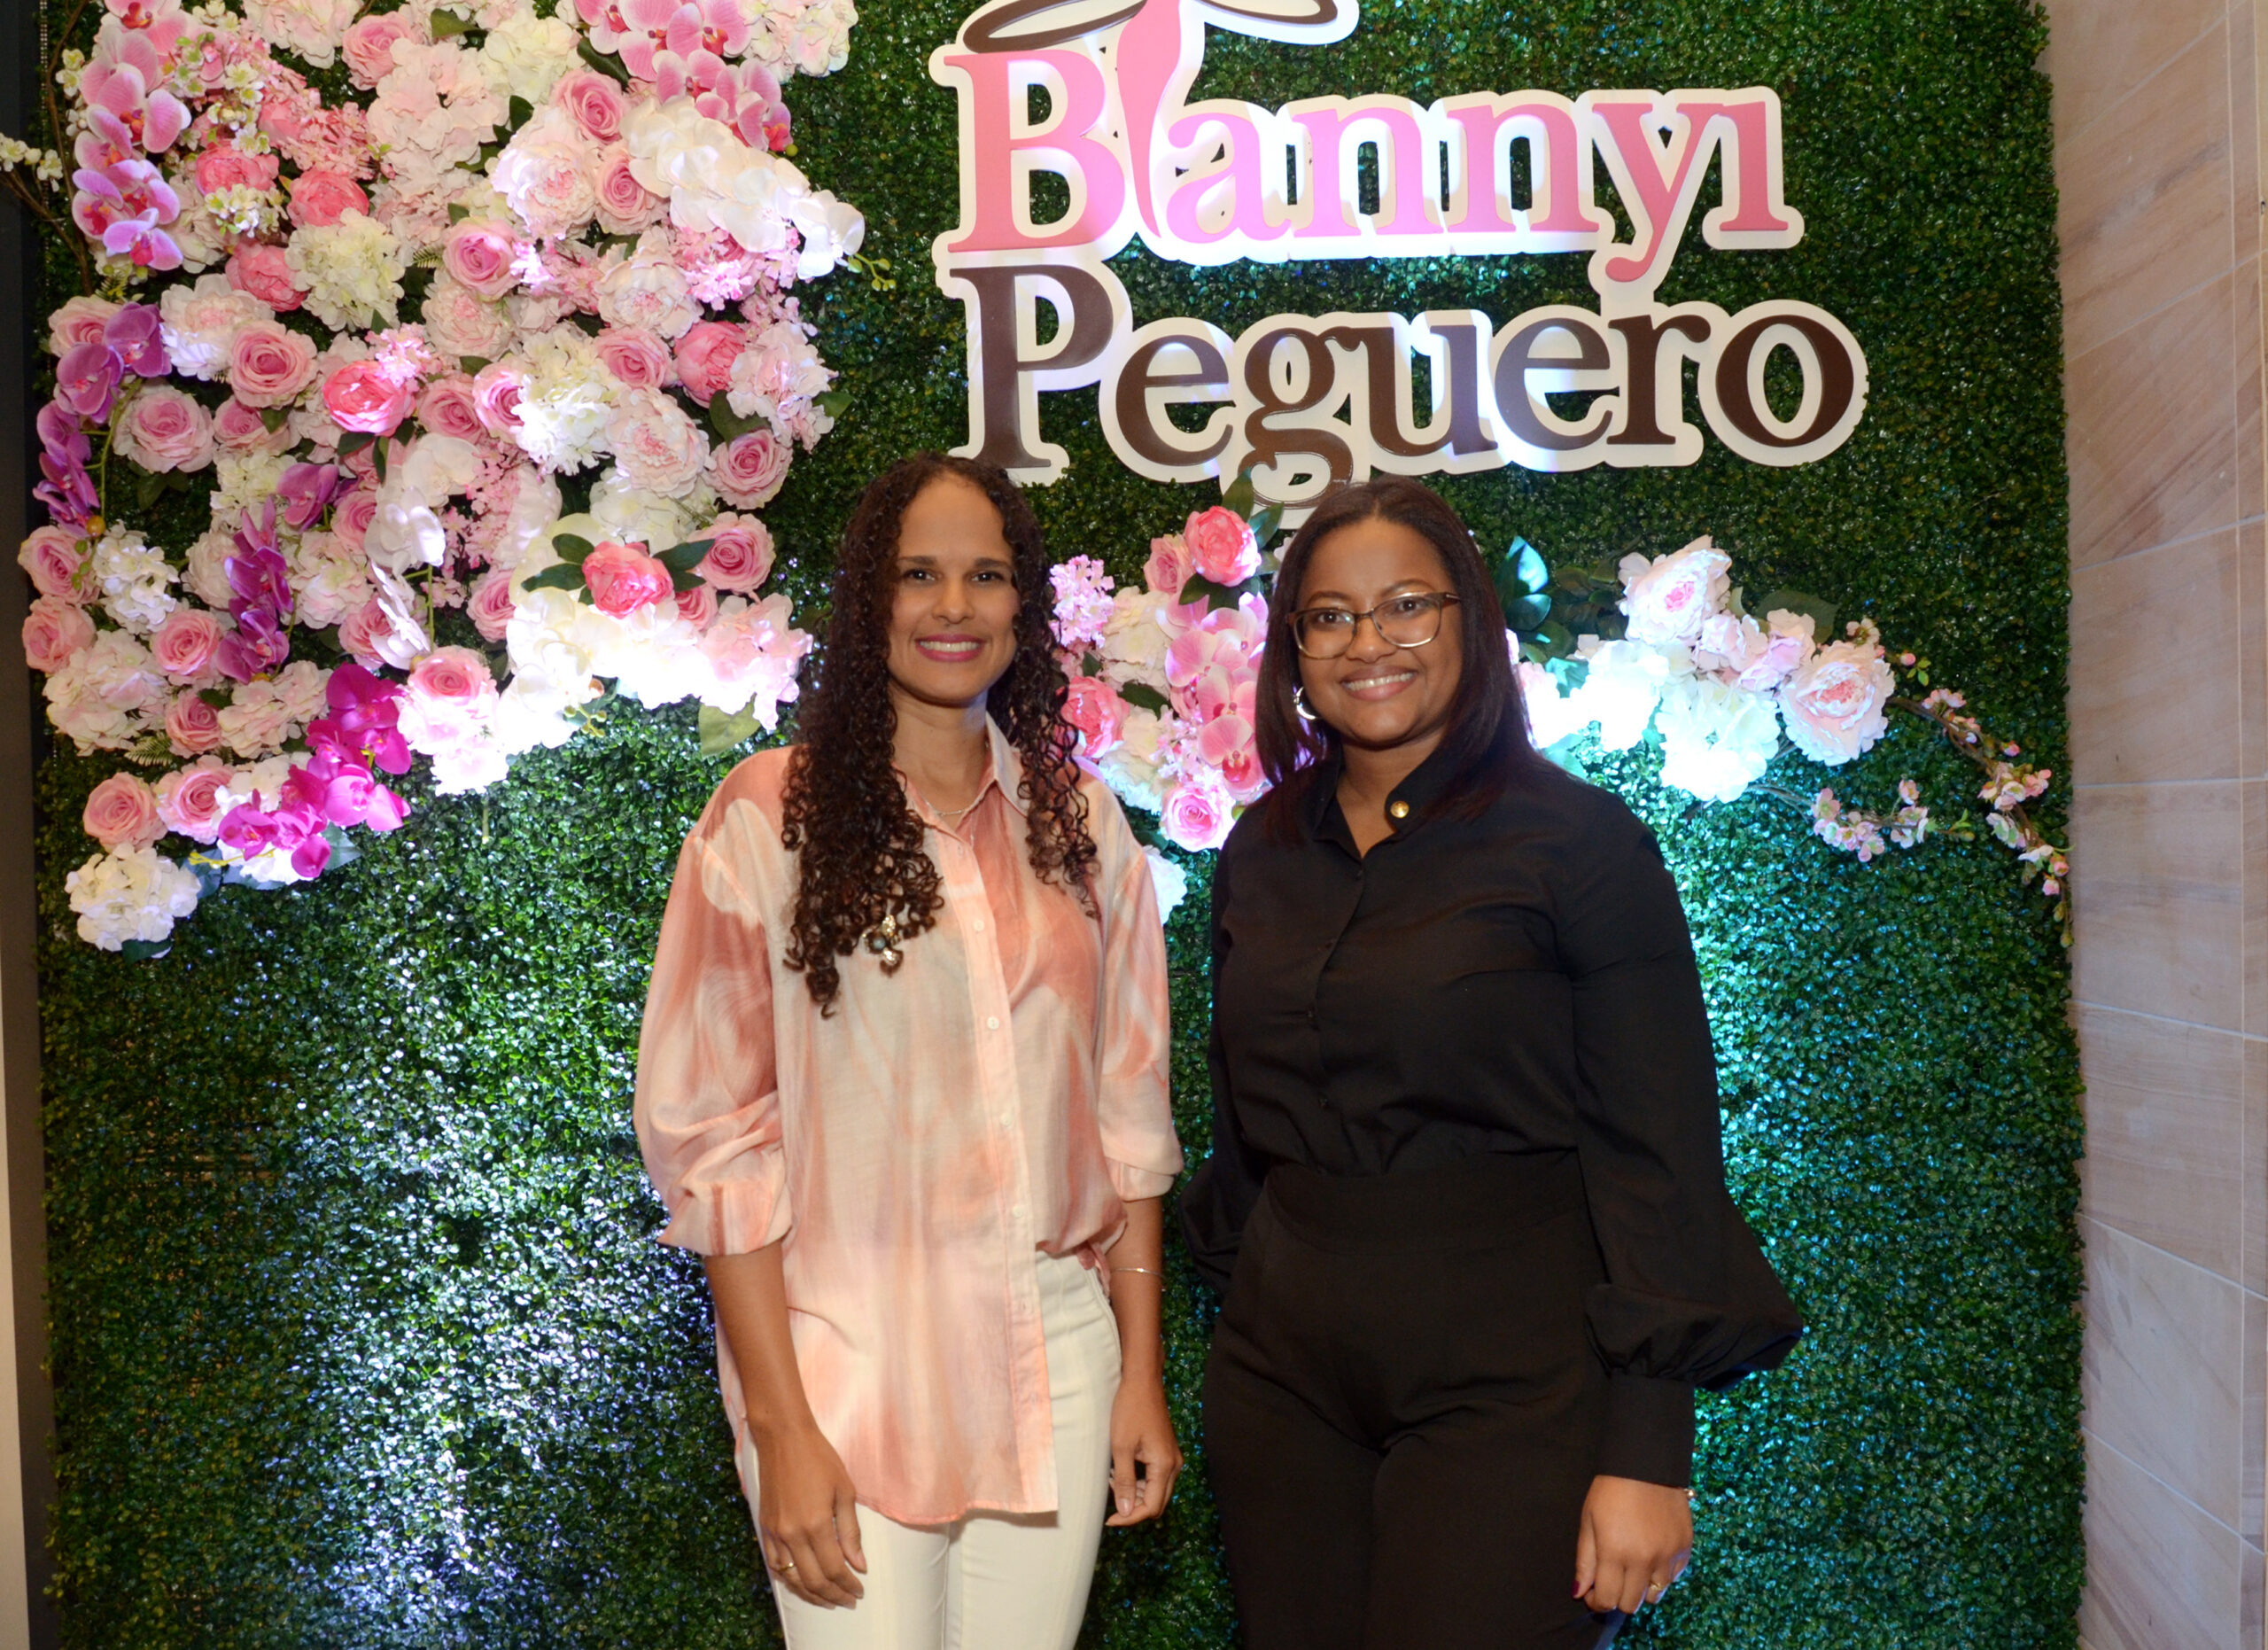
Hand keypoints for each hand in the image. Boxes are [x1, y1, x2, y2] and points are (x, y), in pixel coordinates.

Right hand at [753, 1419, 867, 1606]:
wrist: (784, 1438)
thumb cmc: (820, 1459)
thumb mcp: (845, 1491)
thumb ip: (851, 1532)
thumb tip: (859, 1564)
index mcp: (816, 1525)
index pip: (835, 1569)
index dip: (849, 1585)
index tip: (860, 1591)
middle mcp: (792, 1534)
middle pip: (813, 1580)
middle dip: (833, 1595)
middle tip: (849, 1600)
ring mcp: (775, 1533)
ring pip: (792, 1578)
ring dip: (811, 1594)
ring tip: (829, 1599)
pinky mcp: (765, 1528)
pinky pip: (775, 1564)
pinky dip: (789, 1579)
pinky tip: (801, 1582)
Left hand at [1104, 1371, 1182, 1525]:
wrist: (1142, 1383)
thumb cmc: (1130, 1410)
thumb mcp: (1121, 1447)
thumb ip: (1123, 1481)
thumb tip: (1125, 1512)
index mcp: (1165, 1466)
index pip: (1151, 1507)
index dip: (1130, 1518)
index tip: (1110, 1520)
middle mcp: (1174, 1465)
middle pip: (1157, 1503)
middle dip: (1133, 1509)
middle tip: (1109, 1505)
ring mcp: (1172, 1458)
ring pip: (1156, 1491)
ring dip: (1134, 1495)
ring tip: (1112, 1481)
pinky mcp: (1166, 1452)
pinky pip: (1155, 1478)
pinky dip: (1138, 1482)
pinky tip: (1120, 1472)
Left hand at [1573, 1474, 1692, 1615]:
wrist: (1646, 1464)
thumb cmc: (1610, 1490)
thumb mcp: (1589, 1522)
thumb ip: (1585, 1561)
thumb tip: (1579, 1593)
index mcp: (1615, 1553)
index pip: (1607, 1600)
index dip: (1597, 1602)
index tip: (1593, 1594)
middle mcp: (1644, 1560)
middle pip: (1631, 1605)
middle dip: (1617, 1598)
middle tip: (1611, 1581)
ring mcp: (1668, 1557)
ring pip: (1654, 1596)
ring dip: (1640, 1589)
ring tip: (1632, 1568)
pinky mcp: (1685, 1549)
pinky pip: (1673, 1579)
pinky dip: (1660, 1576)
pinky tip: (1651, 1557)